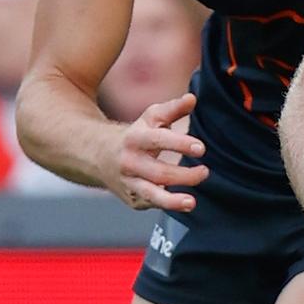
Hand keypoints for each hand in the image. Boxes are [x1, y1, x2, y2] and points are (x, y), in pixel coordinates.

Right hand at [103, 93, 207, 210]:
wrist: (98, 155)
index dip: (180, 144)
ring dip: (171, 201)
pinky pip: (150, 204)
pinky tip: (184, 203)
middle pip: (158, 173)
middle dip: (183, 176)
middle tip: (205, 172)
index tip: (201, 148)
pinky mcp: (131, 198)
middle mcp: (130, 163)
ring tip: (192, 203)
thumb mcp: (152, 117)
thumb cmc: (137, 133)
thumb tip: (193, 98)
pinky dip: (167, 205)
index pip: (159, 141)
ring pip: (150, 195)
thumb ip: (174, 108)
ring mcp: (129, 182)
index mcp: (135, 138)